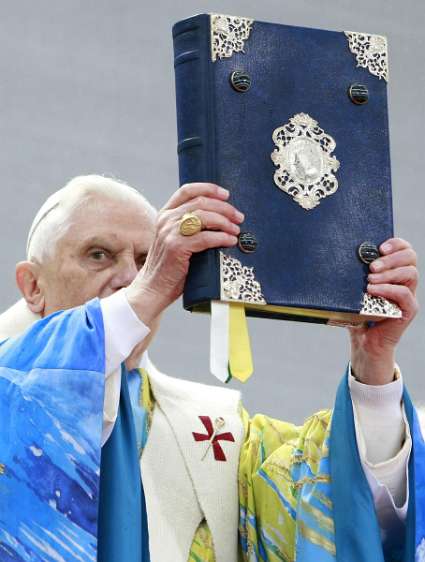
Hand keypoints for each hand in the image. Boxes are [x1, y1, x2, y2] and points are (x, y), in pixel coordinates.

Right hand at [126, 183, 243, 324]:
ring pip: (204, 217)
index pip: (188, 190)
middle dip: (224, 208)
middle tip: (239, 217)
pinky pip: (206, 237)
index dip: (209, 188)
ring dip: (225, 222)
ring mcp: (170, 232)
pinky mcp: (176, 247)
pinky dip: (222, 237)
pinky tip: (230, 241)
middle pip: (201, 202)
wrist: (153, 288)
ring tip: (236, 230)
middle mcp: (166, 219)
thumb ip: (190, 226)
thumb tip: (221, 218)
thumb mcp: (176, 239)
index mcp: (166, 214)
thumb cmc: (169, 267)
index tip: (226, 194)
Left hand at [349, 238, 418, 384]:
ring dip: (388, 273)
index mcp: (394, 271)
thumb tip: (335, 255)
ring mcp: (408, 295)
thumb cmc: (357, 312)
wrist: (364, 341)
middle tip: (372, 266)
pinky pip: (405, 294)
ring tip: (369, 280)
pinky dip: (388, 289)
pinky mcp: (408, 309)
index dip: (396, 243)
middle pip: (410, 257)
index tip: (379, 246)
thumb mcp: (353, 289)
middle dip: (391, 257)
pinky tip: (372, 291)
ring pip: (410, 273)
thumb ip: (352, 274)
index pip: (404, 249)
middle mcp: (404, 280)